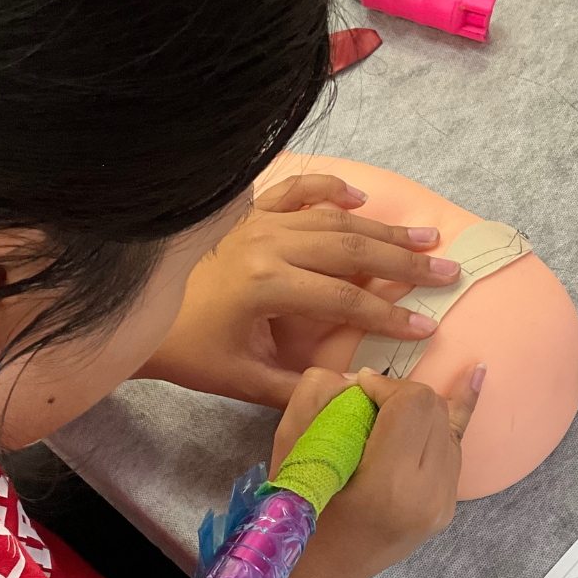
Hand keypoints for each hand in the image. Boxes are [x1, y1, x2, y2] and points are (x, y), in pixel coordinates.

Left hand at [135, 174, 460, 407]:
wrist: (131, 313)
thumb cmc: (185, 350)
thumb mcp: (241, 378)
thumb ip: (297, 386)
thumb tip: (348, 387)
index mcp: (267, 285)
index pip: (346, 300)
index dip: (390, 314)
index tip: (427, 326)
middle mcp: (267, 244)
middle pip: (350, 250)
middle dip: (403, 263)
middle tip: (447, 269)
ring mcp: (255, 222)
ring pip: (331, 218)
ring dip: (379, 227)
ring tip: (422, 236)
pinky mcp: (244, 213)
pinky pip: (292, 191)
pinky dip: (326, 189)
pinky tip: (356, 196)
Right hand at [271, 364, 485, 577]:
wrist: (322, 570)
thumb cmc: (297, 509)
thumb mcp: (290, 446)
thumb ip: (317, 394)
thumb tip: (361, 378)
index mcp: (387, 485)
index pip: (411, 405)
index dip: (385, 384)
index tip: (358, 390)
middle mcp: (425, 496)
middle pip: (433, 410)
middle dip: (401, 394)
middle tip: (369, 403)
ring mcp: (442, 505)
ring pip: (447, 425)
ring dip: (418, 410)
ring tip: (388, 414)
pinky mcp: (447, 507)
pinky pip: (454, 448)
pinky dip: (453, 415)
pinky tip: (475, 376)